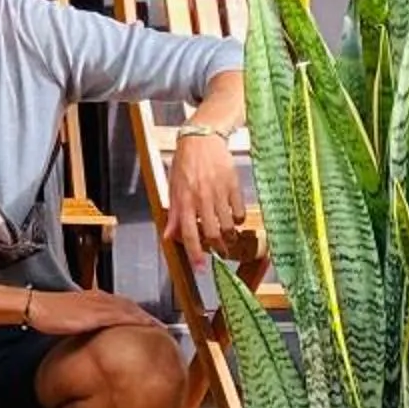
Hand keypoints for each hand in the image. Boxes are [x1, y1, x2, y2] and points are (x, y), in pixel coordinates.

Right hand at [29, 287, 155, 336]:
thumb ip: (81, 322)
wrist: (37, 307)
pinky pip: (124, 316)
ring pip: (130, 309)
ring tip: (159, 327)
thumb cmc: (47, 313)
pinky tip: (147, 327)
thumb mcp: (68, 317)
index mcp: (93, 297)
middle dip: (145, 315)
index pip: (120, 304)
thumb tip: (87, 333)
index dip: (134, 312)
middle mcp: (99, 298)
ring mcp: (100, 305)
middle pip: (129, 306)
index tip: (146, 321)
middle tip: (160, 325)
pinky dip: (138, 320)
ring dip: (145, 317)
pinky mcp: (98, 314)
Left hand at [166, 128, 253, 260]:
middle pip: (211, 233)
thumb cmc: (185, 163)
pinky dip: (239, 220)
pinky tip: (235, 219)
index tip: (200, 268)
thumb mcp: (173, 187)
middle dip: (217, 248)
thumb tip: (168, 236)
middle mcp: (201, 198)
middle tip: (220, 252)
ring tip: (229, 238)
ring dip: (229, 236)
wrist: (202, 138)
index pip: (188, 232)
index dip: (194, 252)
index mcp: (184, 199)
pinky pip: (240, 212)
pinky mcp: (234, 186)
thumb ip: (173, 212)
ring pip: (227, 225)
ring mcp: (219, 192)